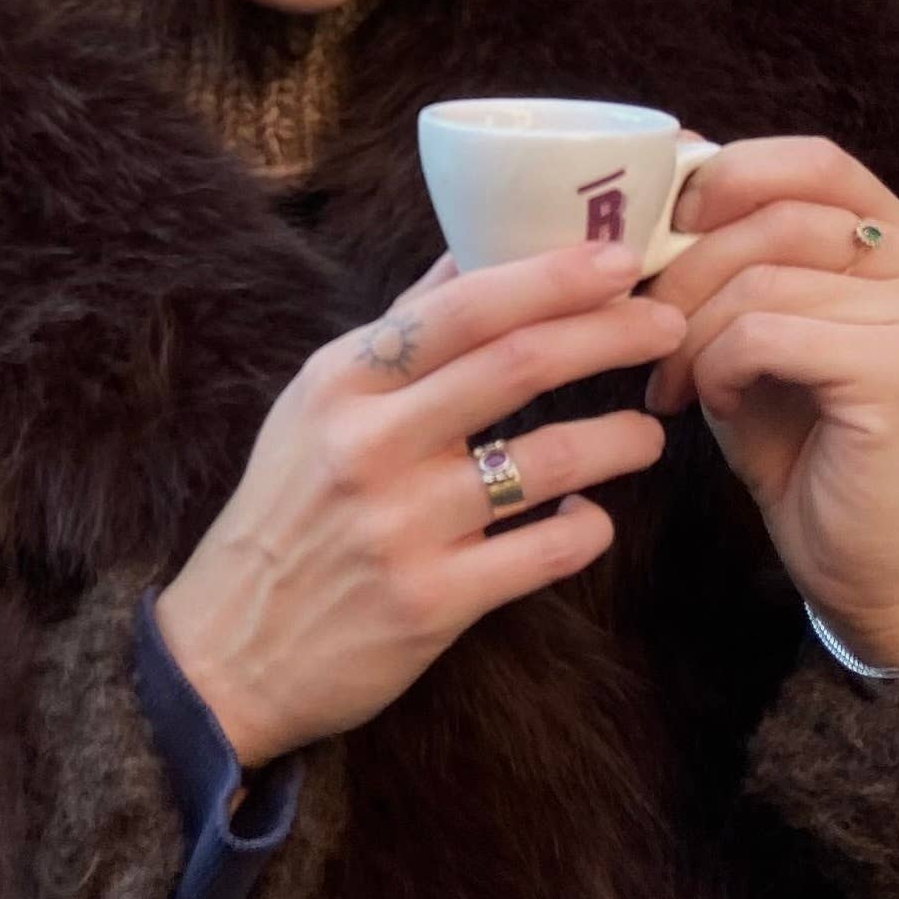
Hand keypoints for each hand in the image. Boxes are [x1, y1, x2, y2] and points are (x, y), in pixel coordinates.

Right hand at [154, 247, 682, 767]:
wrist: (228, 653)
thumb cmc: (287, 512)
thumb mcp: (317, 406)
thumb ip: (400, 332)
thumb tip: (472, 246)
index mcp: (342, 382)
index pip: (463, 306)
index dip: (552, 276)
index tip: (620, 261)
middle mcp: (369, 444)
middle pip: (518, 364)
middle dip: (611, 334)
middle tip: (669, 328)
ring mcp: (401, 526)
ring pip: (547, 460)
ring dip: (617, 438)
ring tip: (647, 433)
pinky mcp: (431, 603)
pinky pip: (543, 552)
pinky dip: (587, 529)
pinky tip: (591, 519)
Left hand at [642, 138, 898, 670]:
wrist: (858, 563)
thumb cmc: (799, 440)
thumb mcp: (755, 322)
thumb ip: (734, 248)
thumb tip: (673, 158)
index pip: (813, 162)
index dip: (728, 176)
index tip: (662, 224)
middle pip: (774, 217)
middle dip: (685, 272)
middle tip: (644, 333)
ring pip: (761, 277)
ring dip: (693, 333)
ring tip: (677, 383)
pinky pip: (765, 332)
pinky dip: (719, 368)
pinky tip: (720, 406)